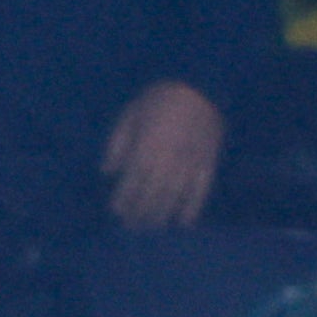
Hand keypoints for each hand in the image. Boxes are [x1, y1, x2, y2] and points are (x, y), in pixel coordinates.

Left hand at [102, 79, 222, 227]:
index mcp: (145, 146)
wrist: (200, 88)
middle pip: (152, 194)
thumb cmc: (159, 99)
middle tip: (133, 227)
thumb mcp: (130, 114)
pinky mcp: (208, 164)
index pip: (132, 181)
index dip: (124, 199)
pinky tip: (184, 223)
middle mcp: (167, 159)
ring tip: (153, 228)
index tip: (117, 212)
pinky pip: (200, 191)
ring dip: (162, 215)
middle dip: (141, 212)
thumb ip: (117, 143)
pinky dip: (192, 208)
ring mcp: (190, 164)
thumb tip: (108, 172)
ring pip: (174, 196)